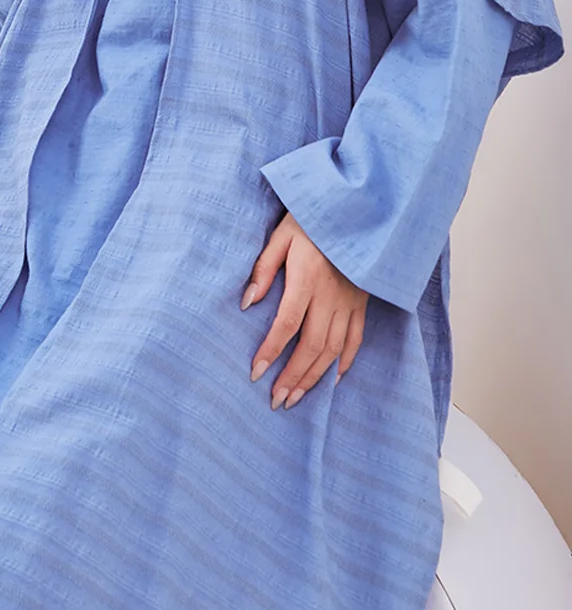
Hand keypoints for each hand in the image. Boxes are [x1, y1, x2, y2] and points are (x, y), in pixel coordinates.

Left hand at [241, 210, 367, 409]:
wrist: (358, 209)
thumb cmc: (313, 219)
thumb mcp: (281, 235)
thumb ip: (264, 268)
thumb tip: (246, 302)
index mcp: (308, 278)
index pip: (287, 324)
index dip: (271, 351)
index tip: (256, 373)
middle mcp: (332, 295)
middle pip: (312, 346)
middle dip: (293, 377)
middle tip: (277, 400)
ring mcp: (351, 302)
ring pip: (334, 349)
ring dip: (315, 377)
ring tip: (297, 398)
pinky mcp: (363, 302)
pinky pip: (356, 339)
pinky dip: (345, 362)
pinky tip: (332, 379)